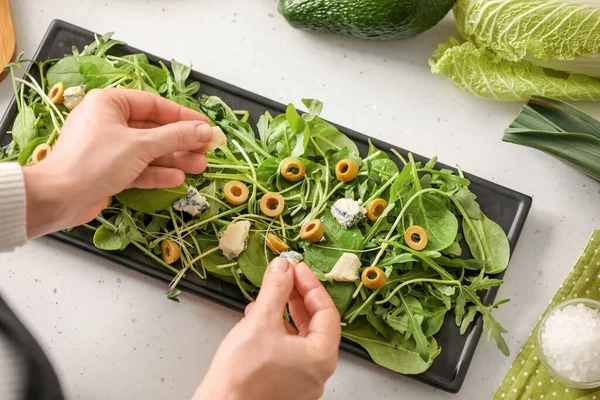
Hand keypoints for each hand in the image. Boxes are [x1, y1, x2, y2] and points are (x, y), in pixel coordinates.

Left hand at [22, 88, 211, 237]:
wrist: (58, 198)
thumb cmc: (95, 161)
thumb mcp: (141, 145)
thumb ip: (176, 137)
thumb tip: (206, 131)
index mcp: (110, 103)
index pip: (155, 105)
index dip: (183, 117)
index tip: (206, 127)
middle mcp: (109, 122)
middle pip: (154, 129)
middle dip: (181, 142)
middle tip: (206, 150)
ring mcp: (109, 148)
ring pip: (149, 151)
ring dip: (174, 159)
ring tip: (199, 167)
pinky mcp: (108, 170)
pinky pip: (138, 167)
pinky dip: (157, 173)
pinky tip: (177, 178)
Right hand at [194, 259, 340, 399]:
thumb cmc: (242, 376)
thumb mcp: (261, 320)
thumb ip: (276, 289)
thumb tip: (283, 268)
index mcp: (321, 357)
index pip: (326, 310)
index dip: (310, 284)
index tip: (296, 269)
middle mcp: (316, 372)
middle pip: (315, 324)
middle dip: (297, 297)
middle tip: (285, 277)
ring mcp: (301, 382)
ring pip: (299, 337)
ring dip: (284, 312)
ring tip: (268, 296)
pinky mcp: (283, 386)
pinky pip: (287, 351)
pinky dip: (276, 331)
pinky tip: (257, 320)